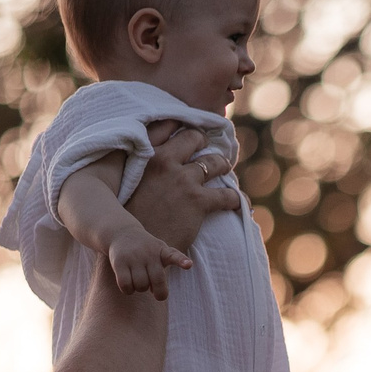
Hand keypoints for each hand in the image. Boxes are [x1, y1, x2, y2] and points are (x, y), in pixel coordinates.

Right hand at [107, 226, 192, 298]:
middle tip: (155, 292)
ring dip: (140, 289)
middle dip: (159, 292)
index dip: (182, 261)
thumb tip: (155, 292)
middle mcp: (149, 253)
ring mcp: (134, 257)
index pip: (174, 256)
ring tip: (138, 281)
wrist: (122, 234)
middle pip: (157, 281)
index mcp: (163, 251)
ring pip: (141, 286)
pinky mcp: (119, 262)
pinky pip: (126, 285)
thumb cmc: (146, 250)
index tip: (188, 265)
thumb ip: (161, 274)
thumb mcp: (160, 253)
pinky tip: (128, 285)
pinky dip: (128, 290)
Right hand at [128, 125, 243, 252]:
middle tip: (208, 151)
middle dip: (204, 143)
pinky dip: (238, 200)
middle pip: (194, 138)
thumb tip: (158, 154)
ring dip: (223, 166)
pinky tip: (241, 205)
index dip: (182, 125)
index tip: (191, 131)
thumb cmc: (132, 216)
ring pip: (215, 163)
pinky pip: (228, 195)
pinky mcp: (199, 201)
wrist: (137, 245)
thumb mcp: (130, 182)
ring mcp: (184, 180)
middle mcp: (166, 162)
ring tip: (226, 173)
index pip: (167, 125)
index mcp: (148, 155)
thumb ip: (144, 165)